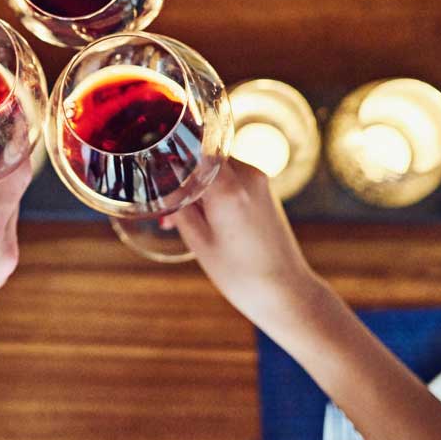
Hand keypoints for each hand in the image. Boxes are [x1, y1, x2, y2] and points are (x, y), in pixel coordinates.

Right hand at [175, 159, 323, 329]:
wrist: (286, 292)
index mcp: (229, 187)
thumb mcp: (198, 241)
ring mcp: (260, 181)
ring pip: (217, 168)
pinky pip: (232, 180)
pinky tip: (204, 220)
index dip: (171, 154)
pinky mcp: (265, 191)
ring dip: (198, 186)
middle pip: (204, 157)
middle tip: (166, 208)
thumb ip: (180, 204)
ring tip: (182, 220)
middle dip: (182, 176)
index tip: (154, 166)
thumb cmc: (240, 274)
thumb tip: (166, 179)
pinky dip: (214, 192)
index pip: (194, 147)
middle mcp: (248, 176)